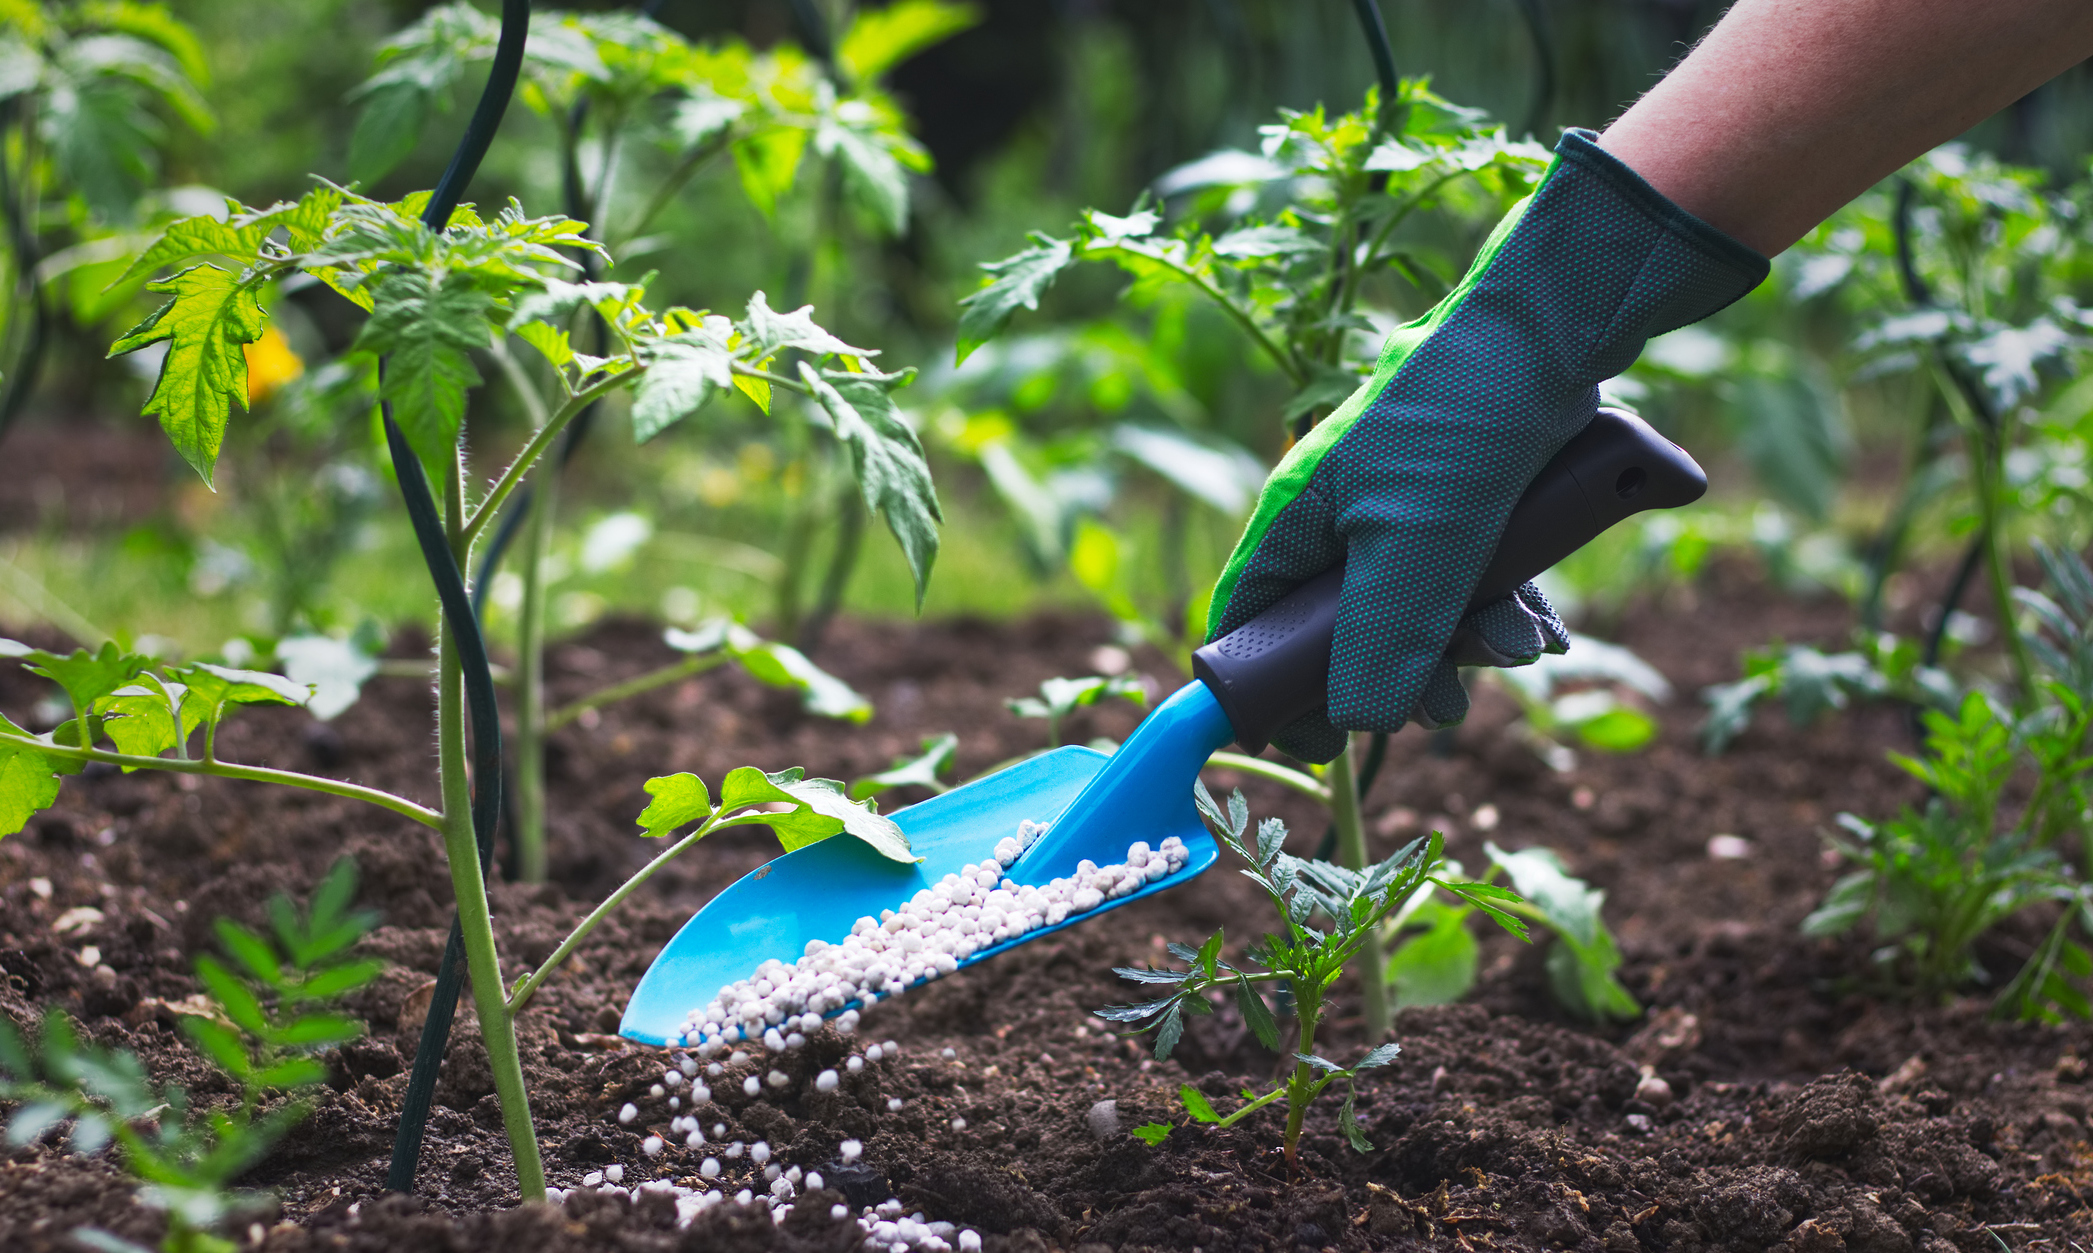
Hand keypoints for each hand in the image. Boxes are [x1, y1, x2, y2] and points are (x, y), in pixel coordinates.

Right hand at [1208, 130, 1765, 762]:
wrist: (1556, 332)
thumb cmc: (1461, 425)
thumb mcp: (1415, 547)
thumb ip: (1380, 641)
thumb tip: (1356, 724)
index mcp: (1297, 523)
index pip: (1249, 624)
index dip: (1271, 690)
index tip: (1317, 741)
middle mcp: (1341, 520)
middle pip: (1344, 636)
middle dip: (1401, 675)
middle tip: (1446, 700)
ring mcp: (1406, 514)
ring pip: (1420, 615)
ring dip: (1470, 646)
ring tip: (1519, 647)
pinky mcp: (1467, 506)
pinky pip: (1473, 586)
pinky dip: (1506, 615)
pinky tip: (1544, 630)